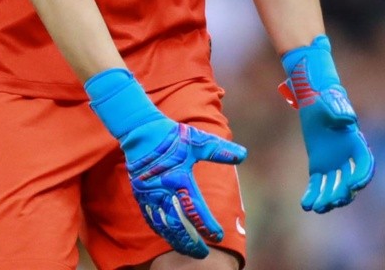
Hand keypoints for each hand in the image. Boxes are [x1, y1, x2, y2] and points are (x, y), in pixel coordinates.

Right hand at [122, 118, 246, 256]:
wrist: (141, 131)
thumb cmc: (172, 136)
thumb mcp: (198, 140)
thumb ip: (219, 151)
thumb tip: (243, 155)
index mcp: (179, 179)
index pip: (195, 210)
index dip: (207, 225)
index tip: (218, 236)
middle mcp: (163, 191)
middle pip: (177, 225)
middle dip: (191, 242)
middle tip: (204, 253)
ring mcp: (150, 195)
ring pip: (163, 225)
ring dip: (176, 240)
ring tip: (189, 250)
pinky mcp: (141, 195)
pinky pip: (151, 218)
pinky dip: (162, 229)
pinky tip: (169, 235)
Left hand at [280, 35, 374, 212]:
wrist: (313, 99)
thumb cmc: (325, 99)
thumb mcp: (331, 102)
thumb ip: (339, 111)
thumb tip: (348, 119)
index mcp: (355, 142)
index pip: (364, 163)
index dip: (361, 176)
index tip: (352, 185)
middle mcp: (346, 156)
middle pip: (349, 181)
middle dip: (343, 193)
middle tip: (333, 201)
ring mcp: (333, 163)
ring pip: (333, 186)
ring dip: (327, 199)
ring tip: (318, 207)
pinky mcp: (318, 165)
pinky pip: (317, 184)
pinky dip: (312, 195)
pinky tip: (305, 204)